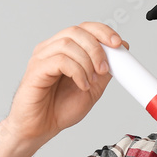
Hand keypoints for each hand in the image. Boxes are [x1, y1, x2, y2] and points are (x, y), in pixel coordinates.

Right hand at [4, 22, 127, 143]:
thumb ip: (104, 70)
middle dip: (96, 48)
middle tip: (104, 68)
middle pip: (76, 31)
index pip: (84, 28)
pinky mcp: (36, 70)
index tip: (118, 44)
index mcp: (64, 50)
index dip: (103, 32)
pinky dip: (76, 72)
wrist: (40, 129)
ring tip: (90, 82)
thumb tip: (120, 51)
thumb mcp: (92, 89)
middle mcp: (51, 49)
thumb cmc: (59, 109)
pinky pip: (59, 60)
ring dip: (86, 62)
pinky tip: (81, 85)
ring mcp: (41, 58)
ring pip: (68, 44)